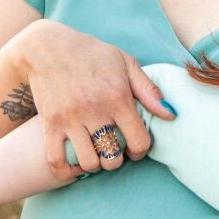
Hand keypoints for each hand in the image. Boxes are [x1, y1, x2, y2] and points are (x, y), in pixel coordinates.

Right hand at [10, 19, 174, 180]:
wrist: (47, 47)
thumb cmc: (91, 54)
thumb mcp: (125, 63)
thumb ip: (149, 90)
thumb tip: (171, 114)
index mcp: (117, 97)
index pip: (139, 141)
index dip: (141, 151)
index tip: (134, 148)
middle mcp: (94, 111)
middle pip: (113, 157)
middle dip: (116, 159)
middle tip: (113, 149)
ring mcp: (70, 119)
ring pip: (89, 162)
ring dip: (95, 164)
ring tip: (95, 154)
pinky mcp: (50, 124)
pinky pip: (57, 161)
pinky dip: (67, 170)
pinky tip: (75, 163)